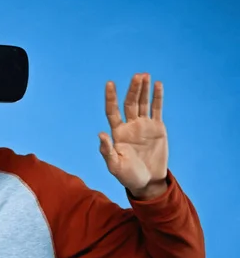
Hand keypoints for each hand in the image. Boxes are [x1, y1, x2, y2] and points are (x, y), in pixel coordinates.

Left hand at [99, 73, 167, 199]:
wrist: (147, 181)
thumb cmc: (128, 176)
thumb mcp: (115, 166)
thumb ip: (107, 151)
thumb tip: (101, 134)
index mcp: (117, 133)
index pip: (112, 111)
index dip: (111, 97)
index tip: (109, 83)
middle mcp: (129, 126)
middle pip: (129, 103)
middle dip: (132, 90)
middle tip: (137, 75)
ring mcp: (143, 126)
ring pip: (142, 103)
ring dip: (143, 90)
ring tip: (144, 75)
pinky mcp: (157, 128)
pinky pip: (156, 109)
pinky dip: (157, 97)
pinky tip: (157, 85)